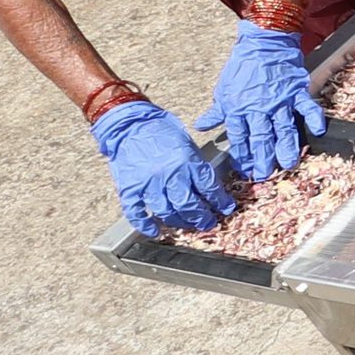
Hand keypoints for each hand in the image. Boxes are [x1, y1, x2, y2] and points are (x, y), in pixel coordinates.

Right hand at [95, 101, 232, 237]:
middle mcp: (169, 174)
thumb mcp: (187, 143)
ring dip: (179, 222)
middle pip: (189, 205)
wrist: (129, 123)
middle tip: (208, 223)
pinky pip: (136, 213)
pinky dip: (145, 225)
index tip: (225, 209)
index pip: (209, 188)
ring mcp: (148, 183)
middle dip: (201, 217)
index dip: (219, 201)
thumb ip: (196, 165)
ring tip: (187, 225)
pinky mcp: (129, 188)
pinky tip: (155, 231)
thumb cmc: (160, 129)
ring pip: (167, 212)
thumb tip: (207, 186)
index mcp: (187, 161)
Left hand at [194, 22, 322, 179]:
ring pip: (283, 128)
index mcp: (239, 107)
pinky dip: (313, 118)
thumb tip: (201, 126)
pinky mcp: (297, 91)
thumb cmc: (243, 66)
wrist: (264, 42)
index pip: (239, 137)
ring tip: (288, 164)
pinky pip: (307, 107)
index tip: (244, 170)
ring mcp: (280, 100)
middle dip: (263, 158)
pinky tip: (318, 131)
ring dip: (286, 147)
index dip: (242, 155)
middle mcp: (259, 107)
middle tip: (266, 175)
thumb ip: (216, 111)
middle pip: (261, 138)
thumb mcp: (224, 89)